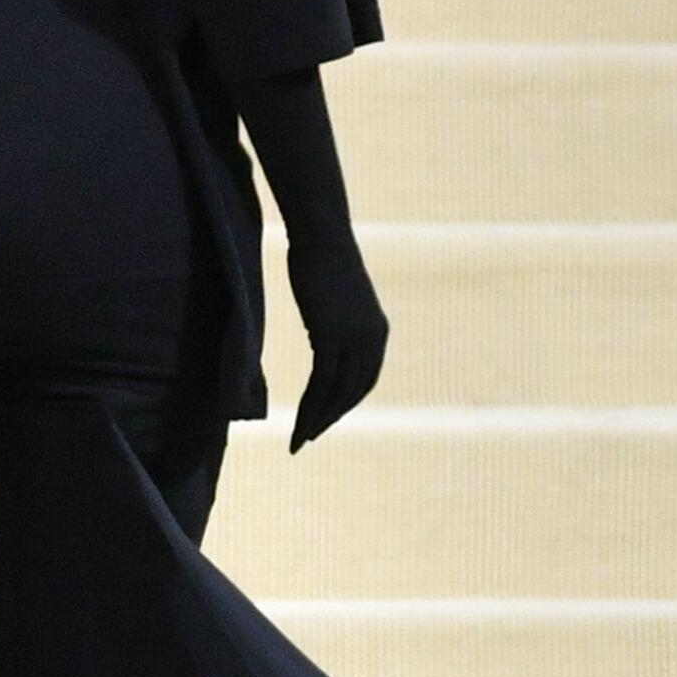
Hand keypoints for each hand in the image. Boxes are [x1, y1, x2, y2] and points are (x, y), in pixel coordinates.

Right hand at [287, 237, 388, 450]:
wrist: (322, 236)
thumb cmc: (324, 259)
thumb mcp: (337, 299)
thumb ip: (337, 323)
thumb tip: (323, 338)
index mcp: (378, 333)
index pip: (364, 381)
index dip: (345, 404)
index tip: (325, 419)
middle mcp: (372, 341)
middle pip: (352, 393)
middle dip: (330, 419)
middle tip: (309, 438)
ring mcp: (353, 340)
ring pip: (336, 393)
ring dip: (317, 421)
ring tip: (300, 440)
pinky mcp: (331, 336)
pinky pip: (321, 383)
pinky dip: (310, 408)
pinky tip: (298, 424)